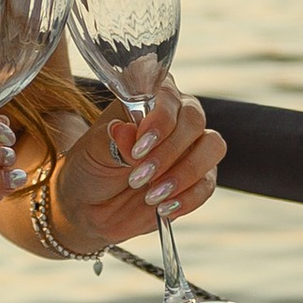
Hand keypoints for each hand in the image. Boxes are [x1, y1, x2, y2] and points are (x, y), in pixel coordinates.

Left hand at [45, 85, 223, 253]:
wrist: (90, 206)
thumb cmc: (90, 167)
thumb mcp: (92, 151)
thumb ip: (112, 139)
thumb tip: (127, 132)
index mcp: (149, 99)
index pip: (167, 95)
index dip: (159, 120)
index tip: (138, 148)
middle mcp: (176, 116)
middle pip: (194, 120)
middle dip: (168, 151)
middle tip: (138, 176)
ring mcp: (190, 147)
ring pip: (212, 147)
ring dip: (184, 173)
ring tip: (151, 196)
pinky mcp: (199, 178)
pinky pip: (207, 184)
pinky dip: (188, 197)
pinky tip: (163, 208)